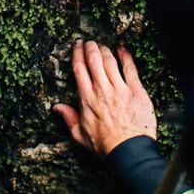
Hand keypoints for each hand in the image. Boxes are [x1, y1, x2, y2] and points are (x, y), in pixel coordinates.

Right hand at [53, 41, 157, 157]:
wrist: (128, 151)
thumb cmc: (105, 145)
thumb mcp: (79, 135)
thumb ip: (68, 118)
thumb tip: (57, 107)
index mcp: (86, 99)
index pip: (79, 69)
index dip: (77, 54)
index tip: (76, 46)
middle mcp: (102, 90)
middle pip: (93, 60)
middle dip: (90, 47)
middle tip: (89, 42)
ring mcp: (120, 89)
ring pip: (110, 61)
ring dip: (105, 50)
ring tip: (102, 45)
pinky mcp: (136, 91)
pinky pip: (130, 69)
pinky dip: (126, 56)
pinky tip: (123, 49)